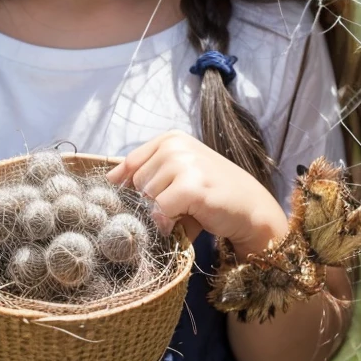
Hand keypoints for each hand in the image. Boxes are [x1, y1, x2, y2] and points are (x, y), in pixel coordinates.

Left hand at [105, 130, 287, 256]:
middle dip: (150, 201)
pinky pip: (161, 209)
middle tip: (175, 207)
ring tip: (185, 211)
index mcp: (171, 139)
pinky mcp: (192, 186)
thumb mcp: (178, 175)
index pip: (130, 162)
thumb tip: (109, 181)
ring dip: (161, 212)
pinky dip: (168, 221)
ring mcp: (184, 163)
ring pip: (148, 196)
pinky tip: (184, 221)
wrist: (251, 208)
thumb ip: (148, 174)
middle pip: (137, 182)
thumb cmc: (212, 193)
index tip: (131, 200)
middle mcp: (176, 146)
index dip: (126, 186)